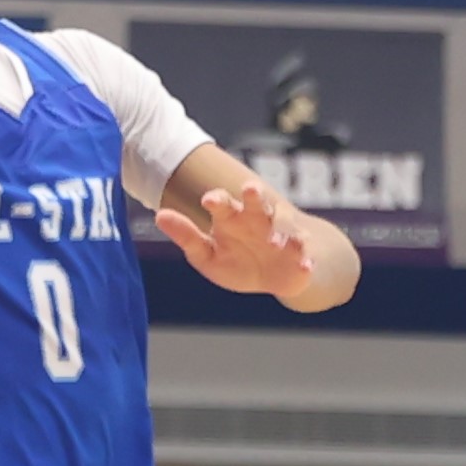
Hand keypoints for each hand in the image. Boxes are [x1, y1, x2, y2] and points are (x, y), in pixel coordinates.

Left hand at [154, 182, 324, 304]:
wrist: (275, 275)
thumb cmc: (237, 260)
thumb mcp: (207, 255)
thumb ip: (187, 237)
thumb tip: (159, 215)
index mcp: (233, 217)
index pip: (223, 202)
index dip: (217, 200)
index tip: (209, 200)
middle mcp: (259, 219)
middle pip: (258, 201)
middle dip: (255, 195)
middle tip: (251, 190)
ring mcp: (283, 234)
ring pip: (283, 224)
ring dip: (280, 230)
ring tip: (275, 241)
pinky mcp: (302, 253)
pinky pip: (305, 254)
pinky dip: (305, 258)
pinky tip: (305, 264)